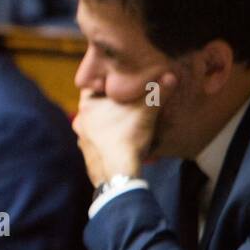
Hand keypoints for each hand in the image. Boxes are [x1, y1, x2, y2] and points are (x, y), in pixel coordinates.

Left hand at [73, 73, 174, 187]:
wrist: (118, 173)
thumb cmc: (128, 136)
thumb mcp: (147, 110)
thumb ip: (158, 92)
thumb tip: (171, 76)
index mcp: (87, 105)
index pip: (93, 85)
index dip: (107, 81)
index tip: (120, 81)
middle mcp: (79, 121)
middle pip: (96, 105)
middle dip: (111, 103)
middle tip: (127, 101)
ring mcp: (81, 140)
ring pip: (96, 124)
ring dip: (109, 122)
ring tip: (126, 121)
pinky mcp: (88, 156)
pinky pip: (98, 142)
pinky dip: (108, 139)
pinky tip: (121, 140)